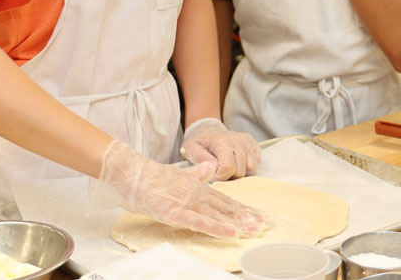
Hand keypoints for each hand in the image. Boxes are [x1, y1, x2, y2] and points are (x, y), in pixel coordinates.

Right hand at [95, 139, 270, 238]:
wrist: (131, 172)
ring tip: (257, 229)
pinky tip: (232, 232)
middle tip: (268, 225)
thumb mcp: (178, 175)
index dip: (245, 209)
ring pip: (219, 215)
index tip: (262, 216)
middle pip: (228, 208)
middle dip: (249, 217)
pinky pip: (201, 222)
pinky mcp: (177, 212)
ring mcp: (189, 203)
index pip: (227, 201)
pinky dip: (218, 227)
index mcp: (199, 188)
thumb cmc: (151, 177)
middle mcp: (198, 195)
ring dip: (239, 223)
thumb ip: (196, 173)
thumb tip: (210, 167)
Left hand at [180, 118, 260, 180]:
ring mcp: (246, 141)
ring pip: (252, 167)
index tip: (214, 175)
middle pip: (240, 170)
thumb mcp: (191, 149)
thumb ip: (200, 159)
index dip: (221, 177)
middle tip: (221, 171)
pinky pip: (257, 162)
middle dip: (230, 176)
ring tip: (230, 168)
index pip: (228, 167)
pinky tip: (238, 163)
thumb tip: (213, 168)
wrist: (208, 129)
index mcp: (221, 142)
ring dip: (241, 172)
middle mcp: (236, 139)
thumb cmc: (199, 142)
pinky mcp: (252, 143)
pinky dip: (248, 166)